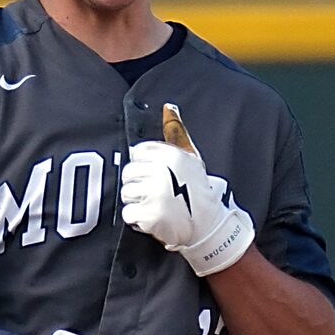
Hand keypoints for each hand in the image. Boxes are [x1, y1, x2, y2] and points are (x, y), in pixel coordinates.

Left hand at [121, 107, 253, 275]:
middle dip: (138, 184)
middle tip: (154, 193)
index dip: (143, 166)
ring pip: (126, 193)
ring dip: (137, 202)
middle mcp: (162, 172)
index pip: (138, 153)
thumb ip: (177, 132)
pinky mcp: (150, 215)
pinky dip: (136, 218)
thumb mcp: (191, 158)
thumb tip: (169, 107)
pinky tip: (151, 217)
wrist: (208, 226)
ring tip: (154, 205)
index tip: (154, 176)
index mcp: (171, 156)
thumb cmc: (198, 191)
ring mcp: (156, 194)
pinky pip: (127, 213)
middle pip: (129, 173)